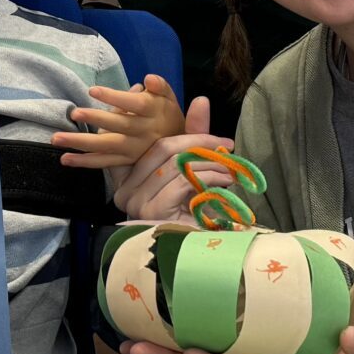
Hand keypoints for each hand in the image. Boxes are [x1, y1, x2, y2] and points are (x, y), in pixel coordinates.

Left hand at [51, 73, 188, 170]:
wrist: (180, 143)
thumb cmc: (166, 112)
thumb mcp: (167, 95)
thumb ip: (159, 85)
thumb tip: (148, 78)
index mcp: (153, 112)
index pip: (134, 104)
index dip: (114, 97)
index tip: (92, 90)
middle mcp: (144, 132)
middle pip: (118, 126)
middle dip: (95, 119)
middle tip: (74, 113)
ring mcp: (134, 149)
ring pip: (107, 147)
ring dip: (81, 144)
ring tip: (57, 138)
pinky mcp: (127, 162)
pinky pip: (104, 163)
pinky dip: (85, 162)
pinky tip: (65, 159)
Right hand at [111, 96, 235, 219]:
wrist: (203, 253)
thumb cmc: (194, 212)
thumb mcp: (191, 167)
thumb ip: (192, 134)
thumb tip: (200, 99)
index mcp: (127, 179)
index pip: (141, 141)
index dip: (156, 119)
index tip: (186, 107)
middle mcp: (125, 191)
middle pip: (161, 148)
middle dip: (198, 141)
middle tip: (226, 145)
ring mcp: (135, 201)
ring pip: (175, 164)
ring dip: (208, 164)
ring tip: (229, 169)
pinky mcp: (152, 211)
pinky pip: (182, 181)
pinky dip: (207, 177)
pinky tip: (224, 183)